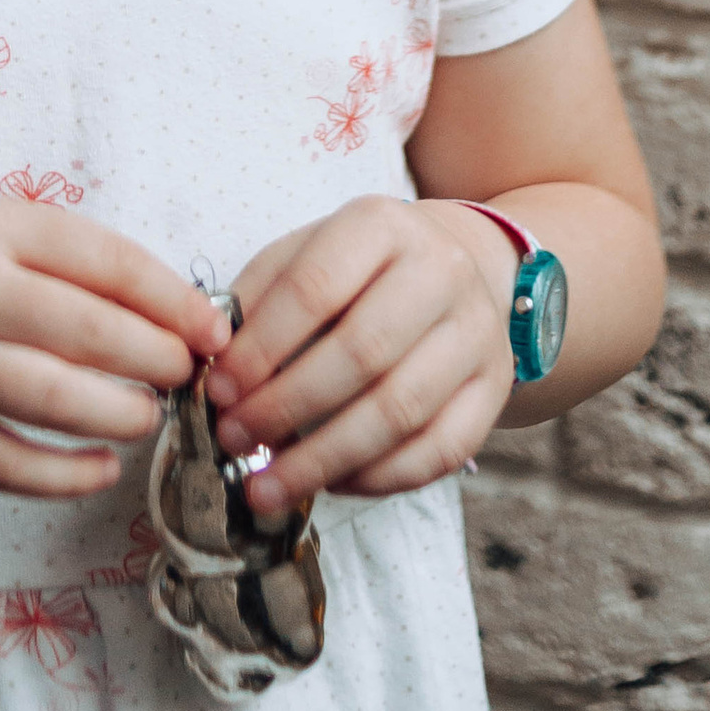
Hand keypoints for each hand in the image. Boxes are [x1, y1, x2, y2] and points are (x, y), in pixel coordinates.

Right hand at [0, 196, 226, 501]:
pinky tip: (101, 468)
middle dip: (156, 360)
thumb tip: (182, 317)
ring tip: (148, 418)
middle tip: (188, 379)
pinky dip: (64, 473)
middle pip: (85, 332)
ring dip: (119, 416)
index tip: (213, 332)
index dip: (173, 300)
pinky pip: (3, 463)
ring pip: (49, 398)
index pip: (104, 260)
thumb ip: (73, 267)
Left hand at [204, 200, 513, 511]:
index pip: (316, 285)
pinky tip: (330, 484)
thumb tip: (215, 360)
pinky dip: (378, 478)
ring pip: (400, 411)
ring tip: (266, 485)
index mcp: (383, 225)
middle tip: (234, 439)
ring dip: (324, 458)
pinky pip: (439, 451)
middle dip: (286, 406)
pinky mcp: (494, 389)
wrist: (459, 264)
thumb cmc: (361, 268)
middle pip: (362, 353)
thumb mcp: (306, 252)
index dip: (262, 346)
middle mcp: (441, 273)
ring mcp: (477, 333)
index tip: (218, 389)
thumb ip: (259, 297)